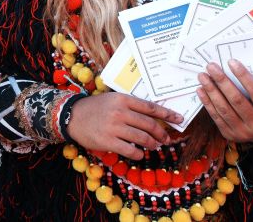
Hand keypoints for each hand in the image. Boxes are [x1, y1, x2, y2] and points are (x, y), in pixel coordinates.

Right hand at [66, 92, 182, 159]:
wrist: (72, 116)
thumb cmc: (95, 108)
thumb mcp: (112, 100)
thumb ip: (131, 106)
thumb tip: (153, 116)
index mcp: (123, 99)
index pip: (150, 107)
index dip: (167, 114)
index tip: (179, 119)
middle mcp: (120, 112)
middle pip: (149, 124)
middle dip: (161, 133)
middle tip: (165, 139)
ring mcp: (114, 127)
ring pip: (143, 138)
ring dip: (152, 144)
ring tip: (154, 145)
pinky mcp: (108, 141)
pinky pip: (131, 150)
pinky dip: (139, 153)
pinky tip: (139, 153)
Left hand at [197, 60, 252, 143]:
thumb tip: (234, 68)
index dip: (244, 76)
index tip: (231, 62)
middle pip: (237, 100)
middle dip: (222, 81)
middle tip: (211, 67)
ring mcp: (243, 132)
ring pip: (223, 108)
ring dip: (211, 90)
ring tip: (203, 77)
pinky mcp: (229, 135)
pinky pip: (216, 116)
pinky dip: (207, 102)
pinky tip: (201, 90)